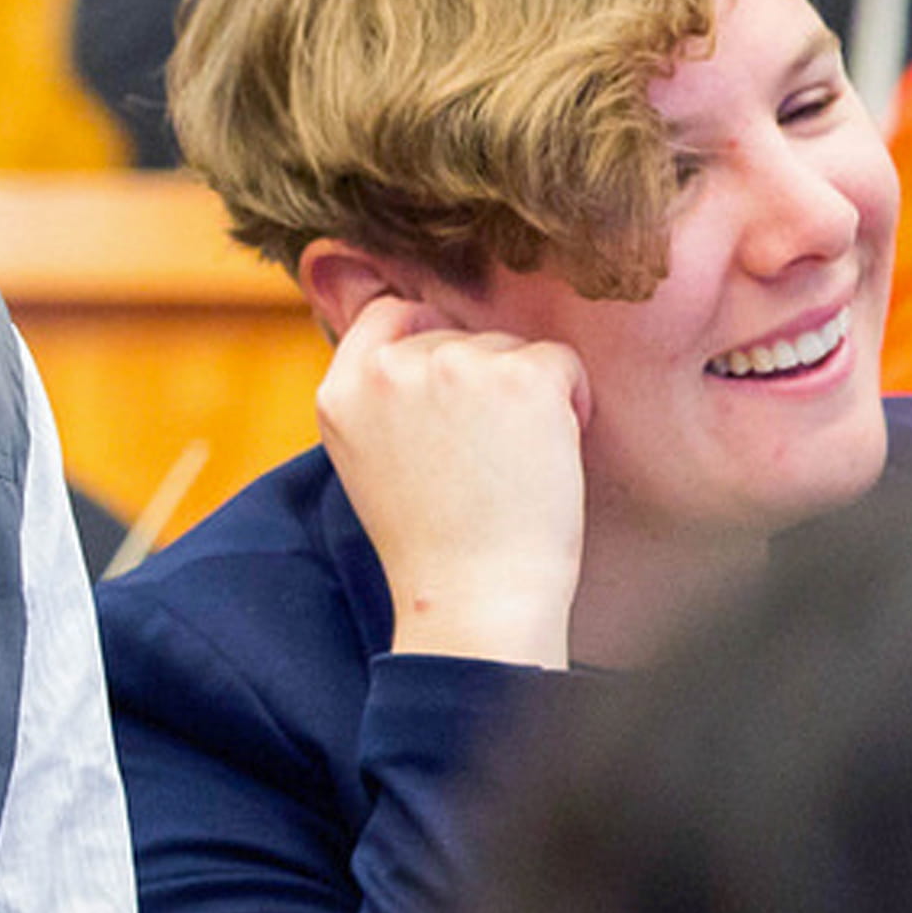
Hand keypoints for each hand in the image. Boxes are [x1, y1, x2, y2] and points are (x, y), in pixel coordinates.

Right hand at [316, 294, 590, 666]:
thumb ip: (380, 396)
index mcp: (341, 392)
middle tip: (482, 457)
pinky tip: (549, 453)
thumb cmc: (433, 546)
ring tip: (510, 464)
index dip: (426, 337)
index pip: (385, 314)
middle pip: (456, 336)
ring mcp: (455, 365)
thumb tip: (422, 334)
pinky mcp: (521, 375)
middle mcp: (390, 369)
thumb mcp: (371, 458)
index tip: (449, 385)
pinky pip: (559, 360)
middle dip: (480, 380)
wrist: (474, 597)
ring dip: (523, 392)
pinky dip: (570, 400)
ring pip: (508, 347)